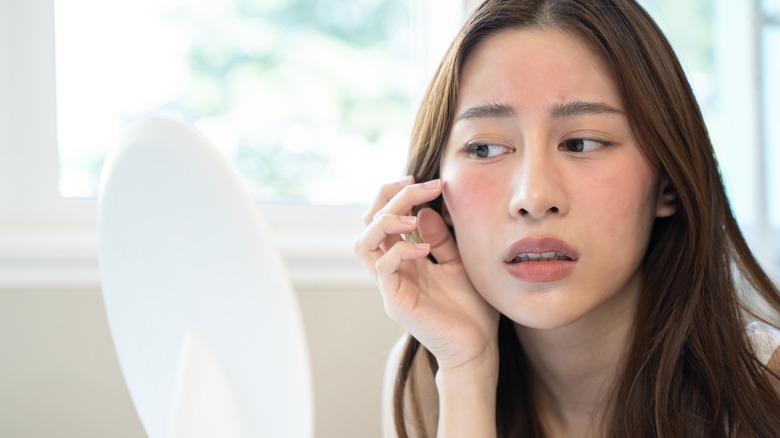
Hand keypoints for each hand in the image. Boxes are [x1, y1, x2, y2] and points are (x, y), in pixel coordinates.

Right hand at [353, 176, 499, 372]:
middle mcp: (391, 269)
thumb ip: (442, 238)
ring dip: (385, 221)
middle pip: (369, 223)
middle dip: (390, 197)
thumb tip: (425, 210)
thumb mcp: (459, 262)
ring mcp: (390, 286)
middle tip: (420, 184)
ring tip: (412, 217)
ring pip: (363, 243)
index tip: (426, 181)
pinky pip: (383, 268)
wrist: (478, 348)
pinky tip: (426, 249)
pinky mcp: (395, 302)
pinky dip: (401, 251)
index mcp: (405, 258)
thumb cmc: (471, 308)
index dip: (398, 194)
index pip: (384, 217)